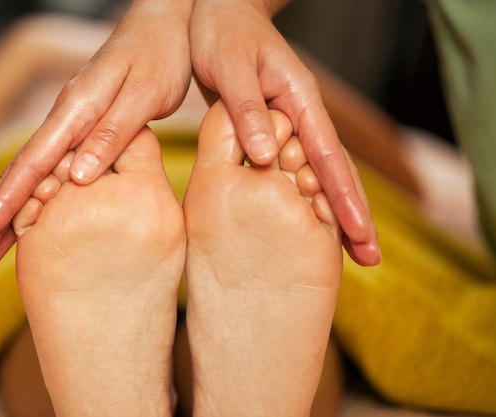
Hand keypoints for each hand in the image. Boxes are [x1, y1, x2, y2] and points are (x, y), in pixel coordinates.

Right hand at [0, 0, 193, 272]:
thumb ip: (113, 133)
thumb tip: (79, 177)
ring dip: (10, 215)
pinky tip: (27, 221)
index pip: (33, 163)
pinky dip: (34, 198)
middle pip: (21, 174)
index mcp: (76, 109)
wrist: (164, 26)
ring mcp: (71, 124)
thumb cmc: (159, 55)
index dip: (6, 202)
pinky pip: (52, 170)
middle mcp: (65, 117)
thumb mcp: (143, 94)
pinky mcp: (82, 129)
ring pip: (32, 176)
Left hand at [189, 0, 379, 265]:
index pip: (328, 155)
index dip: (343, 197)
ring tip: (349, 252)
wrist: (218, 12)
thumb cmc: (223, 33)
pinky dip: (308, 197)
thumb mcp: (231, 67)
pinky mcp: (275, 130)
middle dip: (352, 215)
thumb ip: (247, 110)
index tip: (358, 234)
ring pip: (320, 174)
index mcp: (299, 99)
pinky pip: (297, 169)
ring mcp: (292, 124)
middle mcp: (303, 115)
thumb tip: (267, 159)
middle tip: (368, 259)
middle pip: (335, 171)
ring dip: (335, 212)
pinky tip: (310, 220)